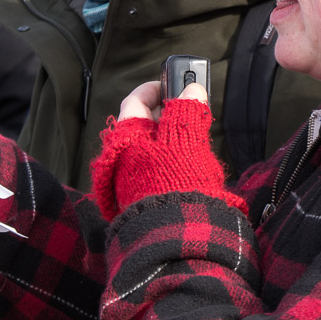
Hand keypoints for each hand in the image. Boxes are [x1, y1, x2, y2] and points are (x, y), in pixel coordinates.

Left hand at [92, 83, 245, 220]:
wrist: (176, 237)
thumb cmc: (176, 181)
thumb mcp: (186, 140)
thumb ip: (187, 111)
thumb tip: (192, 89)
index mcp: (127, 137)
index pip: (135, 101)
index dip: (155, 89)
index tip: (174, 82)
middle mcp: (123, 158)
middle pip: (144, 125)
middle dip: (169, 114)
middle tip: (190, 108)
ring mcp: (132, 180)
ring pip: (152, 148)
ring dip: (173, 137)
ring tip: (197, 134)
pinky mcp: (145, 198)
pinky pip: (157, 169)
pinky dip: (173, 159)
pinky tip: (193, 162)